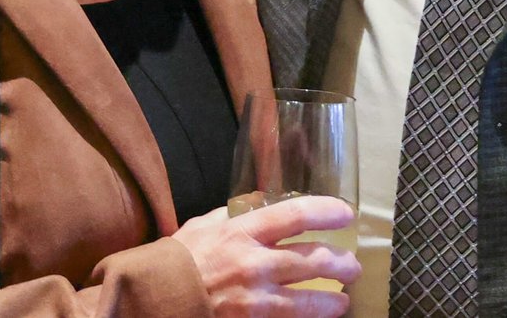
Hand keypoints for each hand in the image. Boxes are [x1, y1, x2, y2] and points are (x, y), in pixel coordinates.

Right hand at [173, 194, 359, 317]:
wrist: (154, 298)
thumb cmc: (178, 258)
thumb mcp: (205, 225)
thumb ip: (235, 215)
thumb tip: (261, 205)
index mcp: (243, 232)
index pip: (296, 215)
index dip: (327, 212)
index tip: (345, 213)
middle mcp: (254, 264)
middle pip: (313, 261)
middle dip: (340, 263)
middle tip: (351, 266)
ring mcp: (255, 299)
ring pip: (308, 301)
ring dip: (332, 301)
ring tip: (343, 300)